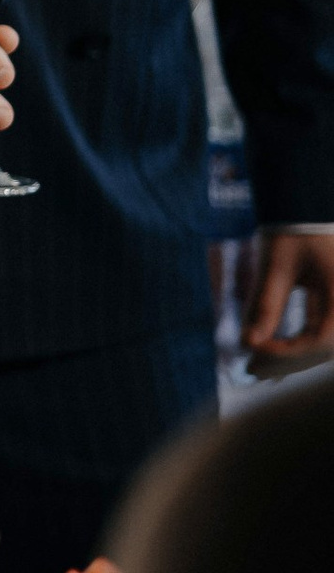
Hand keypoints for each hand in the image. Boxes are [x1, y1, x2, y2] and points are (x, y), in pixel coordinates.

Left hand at [244, 227, 333, 363]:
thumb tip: (248, 343)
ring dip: (292, 355)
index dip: (286, 352)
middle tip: (248, 370)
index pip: (319, 340)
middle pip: (324, 347)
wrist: (308, 202)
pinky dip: (298, 342)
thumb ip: (265, 304)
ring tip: (256, 366)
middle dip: (285, 360)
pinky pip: (322, 331)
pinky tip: (272, 349)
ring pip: (324, 344)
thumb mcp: (276, 264)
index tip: (252, 349)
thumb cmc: (294, 227)